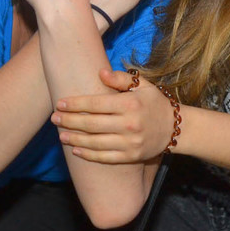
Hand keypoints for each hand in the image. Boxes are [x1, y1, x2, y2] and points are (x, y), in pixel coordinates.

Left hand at [51, 69, 175, 163]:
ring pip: (95, 142)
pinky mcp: (131, 157)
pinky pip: (105, 157)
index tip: (60, 104)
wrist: (176, 128)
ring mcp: (130, 143)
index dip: (75, 104)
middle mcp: (129, 124)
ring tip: (61, 135)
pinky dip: (89, 155)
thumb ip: (122, 78)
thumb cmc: (155, 103)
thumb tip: (101, 73)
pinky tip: (76, 150)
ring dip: (75, 139)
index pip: (96, 103)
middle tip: (54, 118)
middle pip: (91, 123)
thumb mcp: (143, 85)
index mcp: (130, 104)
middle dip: (70, 121)